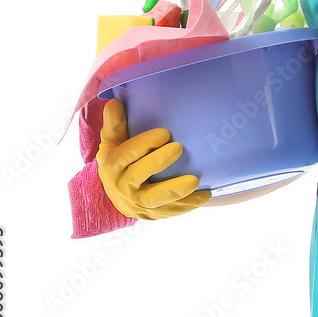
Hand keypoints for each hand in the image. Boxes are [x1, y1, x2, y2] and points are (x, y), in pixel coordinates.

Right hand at [96, 99, 211, 219]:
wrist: (115, 194)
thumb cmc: (118, 158)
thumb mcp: (112, 141)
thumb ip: (116, 123)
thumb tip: (115, 101)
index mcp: (111, 165)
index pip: (126, 154)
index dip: (144, 143)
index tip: (164, 133)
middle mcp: (121, 187)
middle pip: (138, 175)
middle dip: (158, 162)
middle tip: (179, 148)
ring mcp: (136, 204)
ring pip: (155, 200)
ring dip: (176, 191)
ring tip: (195, 181)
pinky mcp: (150, 215)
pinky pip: (169, 212)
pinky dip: (188, 205)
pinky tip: (205, 195)